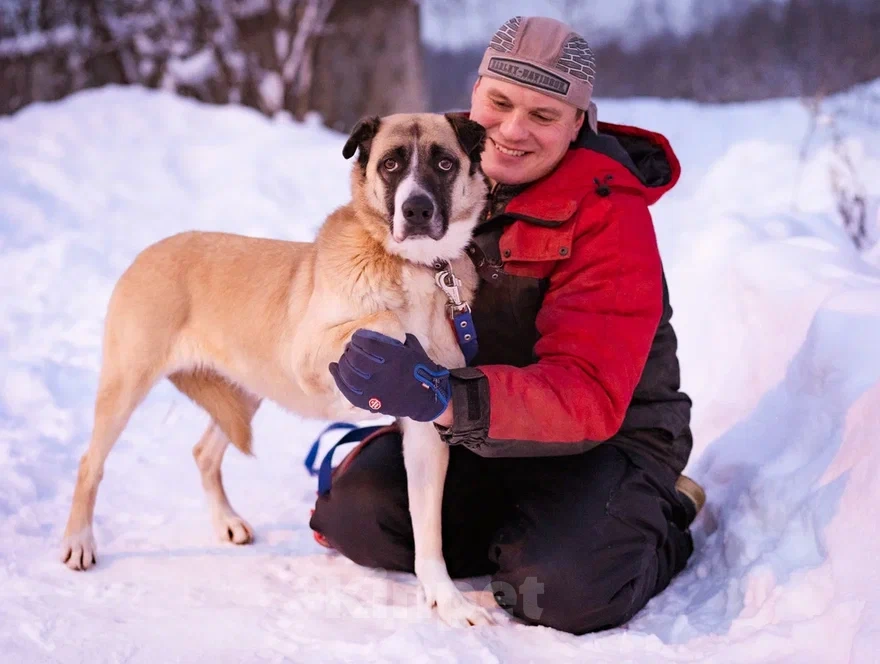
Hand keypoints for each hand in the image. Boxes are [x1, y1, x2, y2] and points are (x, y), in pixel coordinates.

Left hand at [329, 330, 450, 421]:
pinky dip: (339, 379)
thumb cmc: (420, 369)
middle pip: (356, 360)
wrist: (427, 398)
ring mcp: (377, 391)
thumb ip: (395, 339)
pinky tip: (334, 369)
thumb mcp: (413, 348)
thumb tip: (377, 330)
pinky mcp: (373, 403)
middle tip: (349, 348)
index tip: (357, 337)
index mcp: (396, 358)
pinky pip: (349, 392)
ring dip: (342, 364)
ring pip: (350, 376)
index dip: (359, 338)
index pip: (368, 344)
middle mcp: (385, 374)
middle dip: (350, 351)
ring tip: (343, 359)